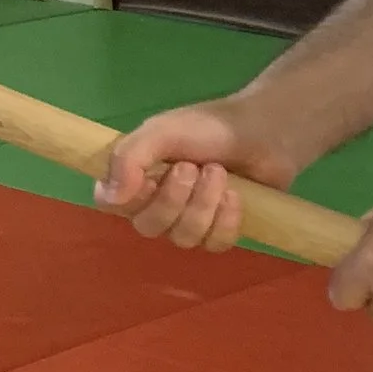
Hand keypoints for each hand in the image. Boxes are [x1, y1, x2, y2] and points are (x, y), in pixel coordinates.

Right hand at [97, 99, 302, 250]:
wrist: (263, 130)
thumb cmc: (207, 126)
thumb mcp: (161, 130)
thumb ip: (129, 157)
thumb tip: (112, 197)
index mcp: (136, 176)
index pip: (109, 203)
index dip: (128, 200)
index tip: (149, 181)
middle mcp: (157, 202)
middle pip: (148, 226)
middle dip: (174, 199)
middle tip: (194, 167)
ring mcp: (189, 221)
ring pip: (183, 237)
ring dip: (204, 204)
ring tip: (220, 173)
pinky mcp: (220, 231)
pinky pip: (214, 244)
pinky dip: (226, 220)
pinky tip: (236, 195)